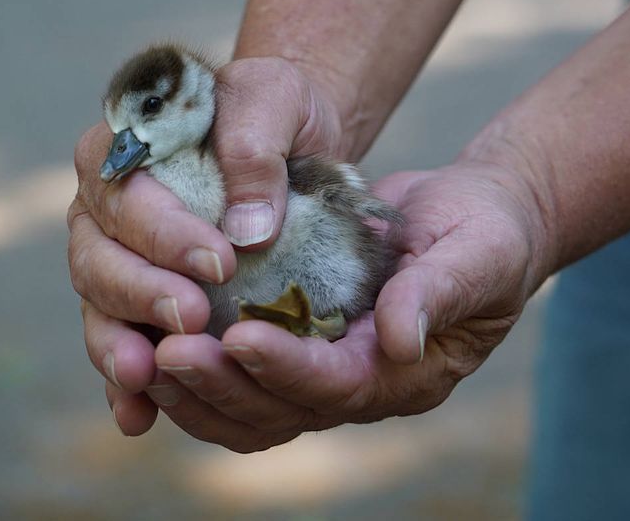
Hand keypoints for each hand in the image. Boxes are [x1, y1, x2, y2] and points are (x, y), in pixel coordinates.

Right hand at [68, 57, 348, 434]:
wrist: (290, 140)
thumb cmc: (274, 110)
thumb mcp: (273, 100)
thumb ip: (255, 147)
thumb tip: (251, 230)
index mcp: (120, 148)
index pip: (125, 194)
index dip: (164, 232)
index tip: (222, 261)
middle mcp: (101, 208)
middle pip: (96, 257)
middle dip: (140, 292)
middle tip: (192, 317)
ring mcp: (113, 259)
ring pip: (98, 307)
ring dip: (118, 345)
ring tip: (146, 376)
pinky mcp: (136, 304)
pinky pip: (120, 344)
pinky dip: (123, 386)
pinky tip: (137, 418)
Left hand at [143, 160, 552, 451]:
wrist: (476, 220)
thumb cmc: (487, 232)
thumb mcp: (478, 252)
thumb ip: (439, 292)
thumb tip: (399, 339)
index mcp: (404, 372)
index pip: (335, 384)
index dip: (285, 366)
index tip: (235, 336)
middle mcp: (359, 385)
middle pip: (278, 410)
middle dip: (221, 384)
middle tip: (165, 350)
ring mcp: (324, 370)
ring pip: (249, 409)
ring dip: (196, 391)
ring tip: (143, 357)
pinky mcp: (297, 346)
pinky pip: (240, 381)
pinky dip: (196, 376)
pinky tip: (148, 346)